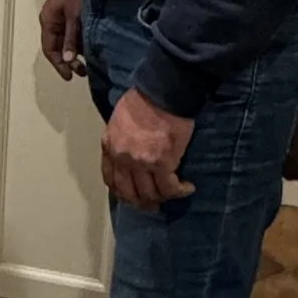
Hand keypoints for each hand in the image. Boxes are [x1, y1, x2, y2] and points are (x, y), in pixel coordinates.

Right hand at [38, 0, 84, 79]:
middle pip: (57, 48)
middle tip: (81, 72)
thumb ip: (71, 39)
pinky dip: (79, 45)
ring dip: (75, 54)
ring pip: (66, 43)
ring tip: (87, 65)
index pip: (49, 49)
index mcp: (48, 22)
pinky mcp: (71, 17)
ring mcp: (61, 20)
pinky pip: (72, 36)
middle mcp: (52, 23)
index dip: (58, 64)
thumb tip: (67, 60)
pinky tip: (88, 51)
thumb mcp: (74, 17)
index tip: (69, 76)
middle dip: (68, 62)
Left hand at [102, 86, 194, 209]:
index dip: (121, 191)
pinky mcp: (162, 163)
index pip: (110, 178)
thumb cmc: (144, 98)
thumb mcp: (120, 117)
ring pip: (150, 193)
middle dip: (141, 202)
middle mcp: (122, 158)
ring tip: (172, 196)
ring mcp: (141, 163)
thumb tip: (131, 147)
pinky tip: (187, 188)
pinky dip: (179, 191)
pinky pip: (169, 188)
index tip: (130, 196)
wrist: (162, 92)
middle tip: (152, 205)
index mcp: (110, 145)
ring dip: (162, 199)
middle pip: (129, 191)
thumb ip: (121, 136)